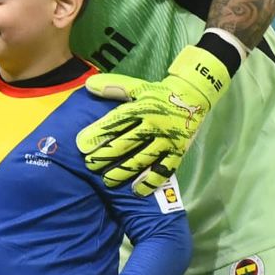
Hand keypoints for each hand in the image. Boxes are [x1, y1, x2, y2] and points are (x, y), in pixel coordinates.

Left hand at [76, 44, 228, 195]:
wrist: (193, 96)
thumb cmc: (159, 93)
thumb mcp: (137, 86)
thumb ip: (113, 86)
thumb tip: (88, 84)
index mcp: (141, 107)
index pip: (116, 121)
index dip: (98, 133)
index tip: (81, 145)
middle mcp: (154, 123)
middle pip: (127, 142)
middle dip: (106, 156)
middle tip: (89, 166)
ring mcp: (167, 139)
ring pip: (142, 158)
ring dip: (124, 171)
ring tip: (107, 181)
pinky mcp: (178, 151)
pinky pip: (164, 169)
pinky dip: (150, 181)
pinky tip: (136, 191)